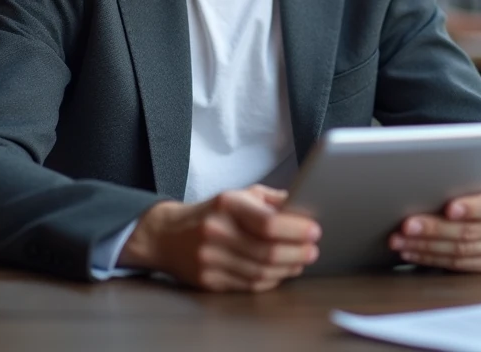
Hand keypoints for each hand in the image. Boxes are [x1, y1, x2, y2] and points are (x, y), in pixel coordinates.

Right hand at [119, 184, 320, 291]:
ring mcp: (210, 259)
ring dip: (287, 268)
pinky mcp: (209, 280)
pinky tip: (280, 272)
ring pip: (261, 272)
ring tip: (300, 261)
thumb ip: (270, 200)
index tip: (314, 231)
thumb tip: (303, 205)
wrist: (166, 235)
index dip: (296, 229)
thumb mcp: (237, 195)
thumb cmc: (211, 213)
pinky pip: (249, 285)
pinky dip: (270, 280)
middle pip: (268, 251)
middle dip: (297, 252)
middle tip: (313, 250)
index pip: (268, 222)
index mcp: (227, 205)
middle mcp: (216, 231)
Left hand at [389, 181, 480, 272]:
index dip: (469, 208)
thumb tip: (427, 187)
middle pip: (469, 232)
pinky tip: (413, 252)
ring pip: (460, 252)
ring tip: (401, 241)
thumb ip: (466, 187)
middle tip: (407, 226)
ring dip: (425, 247)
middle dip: (434, 230)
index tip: (447, 208)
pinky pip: (458, 265)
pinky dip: (431, 259)